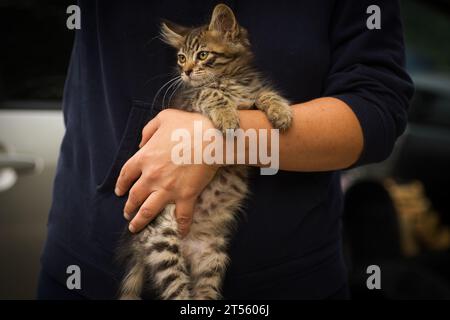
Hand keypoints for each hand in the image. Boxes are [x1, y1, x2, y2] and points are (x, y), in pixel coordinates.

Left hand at [115, 108, 218, 235]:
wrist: (211, 137)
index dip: (121, 184)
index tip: (120, 192)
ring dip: (140, 221)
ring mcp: (168, 189)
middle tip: (127, 214)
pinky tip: (180, 234)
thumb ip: (148, 130)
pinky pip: (182, 216)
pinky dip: (181, 226)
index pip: (126, 174)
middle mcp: (152, 176)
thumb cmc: (189, 125)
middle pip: (134, 196)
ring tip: (135, 227)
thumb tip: (141, 143)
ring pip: (149, 210)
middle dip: (128, 207)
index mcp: (145, 157)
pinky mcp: (186, 196)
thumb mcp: (163, 118)